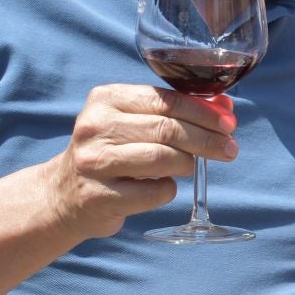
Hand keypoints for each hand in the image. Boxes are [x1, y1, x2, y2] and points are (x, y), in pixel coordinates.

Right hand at [43, 85, 235, 240]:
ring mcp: (94, 162)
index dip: (204, 112)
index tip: (229, 124)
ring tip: (189, 166)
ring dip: (187, 163)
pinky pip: (154, 193)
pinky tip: (162, 186)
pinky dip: (168, 190)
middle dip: (206, 139)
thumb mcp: (132, 122)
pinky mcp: (99, 196)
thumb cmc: (111, 152)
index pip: (166, 100)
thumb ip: (174, 112)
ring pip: (162, 159)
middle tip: (229, 149)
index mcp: (106, 98)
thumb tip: (225, 108)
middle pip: (167, 129)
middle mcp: (95, 126)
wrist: (64, 194)